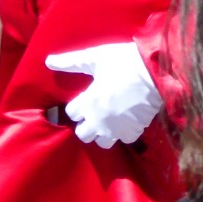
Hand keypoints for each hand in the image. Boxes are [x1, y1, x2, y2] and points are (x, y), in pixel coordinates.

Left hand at [44, 42, 162, 148]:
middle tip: (93, 112)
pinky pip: (123, 140)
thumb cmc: (122, 62)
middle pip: (83, 134)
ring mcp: (116, 129)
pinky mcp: (133, 132)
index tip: (83, 98)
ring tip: (107, 120)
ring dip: (102, 133)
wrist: (154, 72)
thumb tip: (48, 61)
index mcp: (88, 102)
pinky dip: (122, 133)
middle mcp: (99, 120)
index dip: (76, 105)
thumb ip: (70, 62)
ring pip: (102, 143)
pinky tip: (124, 121)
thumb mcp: (94, 58)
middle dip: (85, 124)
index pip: (71, 113)